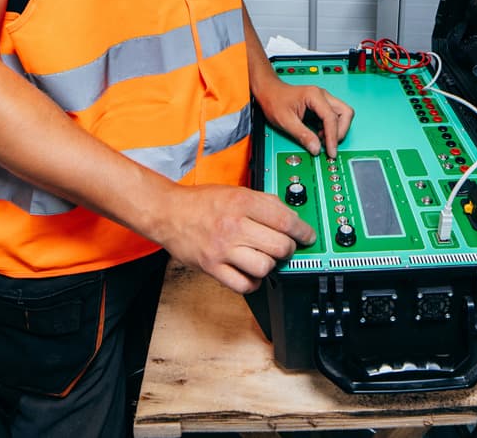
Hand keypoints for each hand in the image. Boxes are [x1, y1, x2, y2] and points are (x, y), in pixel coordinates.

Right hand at [153, 184, 315, 292]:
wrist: (168, 212)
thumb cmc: (201, 202)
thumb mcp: (235, 191)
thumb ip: (263, 202)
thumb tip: (290, 216)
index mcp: (242, 202)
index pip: (285, 220)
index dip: (303, 230)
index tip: (308, 236)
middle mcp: (233, 225)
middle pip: (279, 245)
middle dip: (289, 249)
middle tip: (286, 247)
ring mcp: (222, 249)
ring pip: (264, 266)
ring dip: (270, 265)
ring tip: (264, 257)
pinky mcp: (212, 267)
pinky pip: (244, 284)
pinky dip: (253, 282)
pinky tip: (251, 273)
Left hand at [254, 76, 353, 157]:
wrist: (269, 91)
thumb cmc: (274, 100)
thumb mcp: (285, 121)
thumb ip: (302, 135)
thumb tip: (316, 148)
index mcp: (314, 96)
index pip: (331, 118)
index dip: (333, 137)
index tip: (331, 151)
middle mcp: (322, 95)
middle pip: (345, 113)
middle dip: (340, 131)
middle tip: (330, 145)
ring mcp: (323, 99)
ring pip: (342, 114)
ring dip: (337, 129)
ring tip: (323, 139)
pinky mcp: (321, 105)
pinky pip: (334, 116)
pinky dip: (331, 127)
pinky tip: (319, 134)